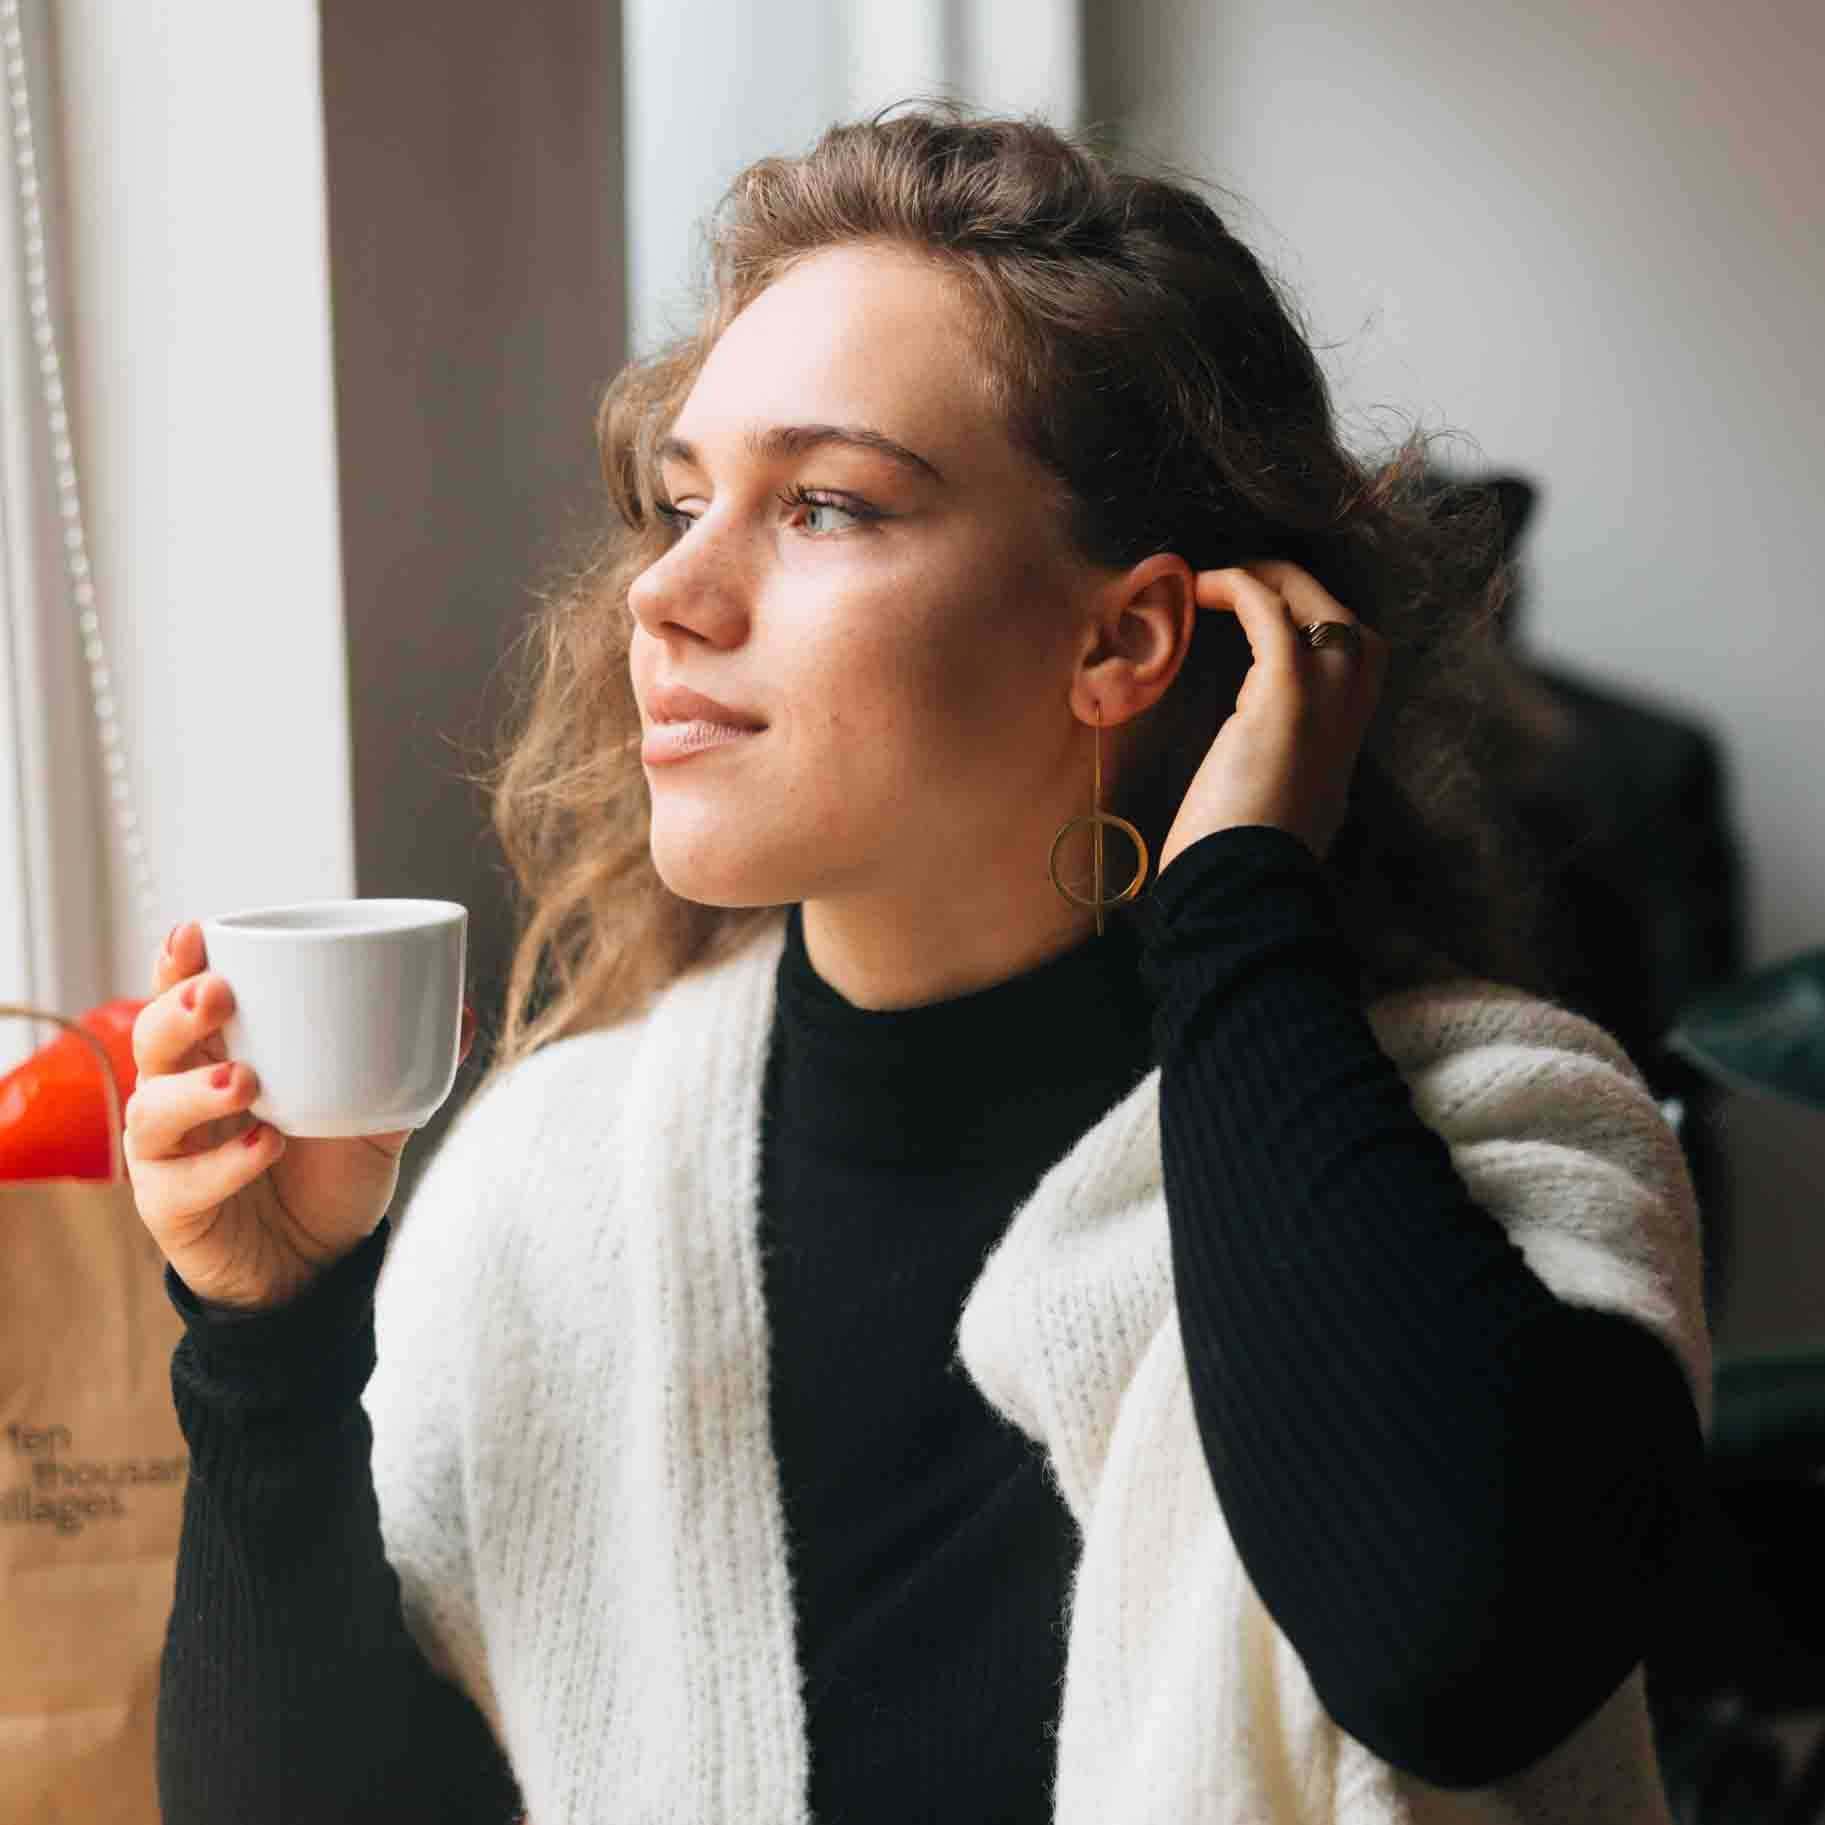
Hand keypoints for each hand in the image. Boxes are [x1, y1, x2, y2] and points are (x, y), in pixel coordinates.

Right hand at [122, 921, 478, 1314]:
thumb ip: (412, 1066)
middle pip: (154, 1040)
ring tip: (246, 1080)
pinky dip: (222, 1163)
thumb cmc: (331, 1172)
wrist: (317, 1266)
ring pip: (152, 1107)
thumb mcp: (377, 1114)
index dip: (178, 962)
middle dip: (178, 1011)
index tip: (198, 932)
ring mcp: (170, 1152)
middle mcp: (182, 1094)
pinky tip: (262, 1146)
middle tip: (220, 995)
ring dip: (195, 1089)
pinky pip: (181, 1182)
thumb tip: (466, 1014)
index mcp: (222, 1053)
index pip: (182, 997)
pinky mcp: (170, 1207)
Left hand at [1157, 560, 1386, 873]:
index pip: (1355, 667)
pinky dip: (1237, 587)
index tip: (1262, 628)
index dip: (1312, 636)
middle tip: (1244, 585)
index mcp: (1344, 747)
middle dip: (1298, 594)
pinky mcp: (1287, 688)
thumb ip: (1280, 781)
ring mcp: (1328, 697)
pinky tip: (1200, 586)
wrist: (1248, 887)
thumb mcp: (1279, 816)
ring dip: (1271, 582)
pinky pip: (1268, 610)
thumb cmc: (1244, 866)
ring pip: (1318, 607)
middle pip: (1347, 625)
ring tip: (1222, 578)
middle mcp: (1349, 715)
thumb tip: (1252, 765)